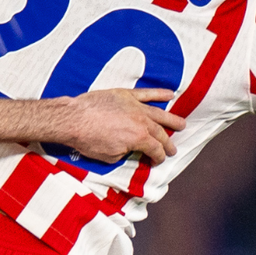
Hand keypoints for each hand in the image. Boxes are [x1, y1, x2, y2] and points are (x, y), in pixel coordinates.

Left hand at [64, 89, 184, 163]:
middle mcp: (141, 121)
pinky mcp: (125, 95)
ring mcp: (134, 106)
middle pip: (160, 133)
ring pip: (159, 113)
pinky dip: (159, 93)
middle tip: (174, 149)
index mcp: (139, 138)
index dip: (159, 158)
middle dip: (168, 143)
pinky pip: (146, 93)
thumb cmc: (88, 140)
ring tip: (182, 124)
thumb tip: (128, 150)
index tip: (157, 161)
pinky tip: (170, 94)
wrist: (73, 119)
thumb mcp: (110, 157)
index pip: (155, 150)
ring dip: (172, 119)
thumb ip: (124, 153)